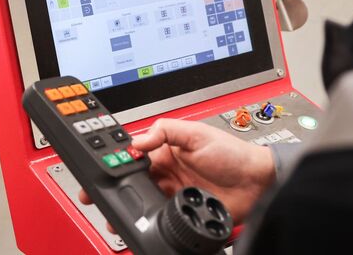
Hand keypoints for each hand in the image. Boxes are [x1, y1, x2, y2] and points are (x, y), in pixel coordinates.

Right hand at [79, 118, 275, 223]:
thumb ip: (165, 131)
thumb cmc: (232, 153)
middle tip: (95, 194)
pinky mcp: (182, 211)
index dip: (116, 161)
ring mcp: (173, 193)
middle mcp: (167, 171)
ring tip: (112, 214)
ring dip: (126, 207)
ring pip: (141, 201)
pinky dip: (146, 220)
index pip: (134, 154)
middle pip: (132, 180)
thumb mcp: (197, 133)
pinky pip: (158, 217)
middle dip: (113, 187)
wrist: (256, 183)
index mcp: (166, 149)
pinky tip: (138, 221)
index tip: (100, 168)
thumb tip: (138, 139)